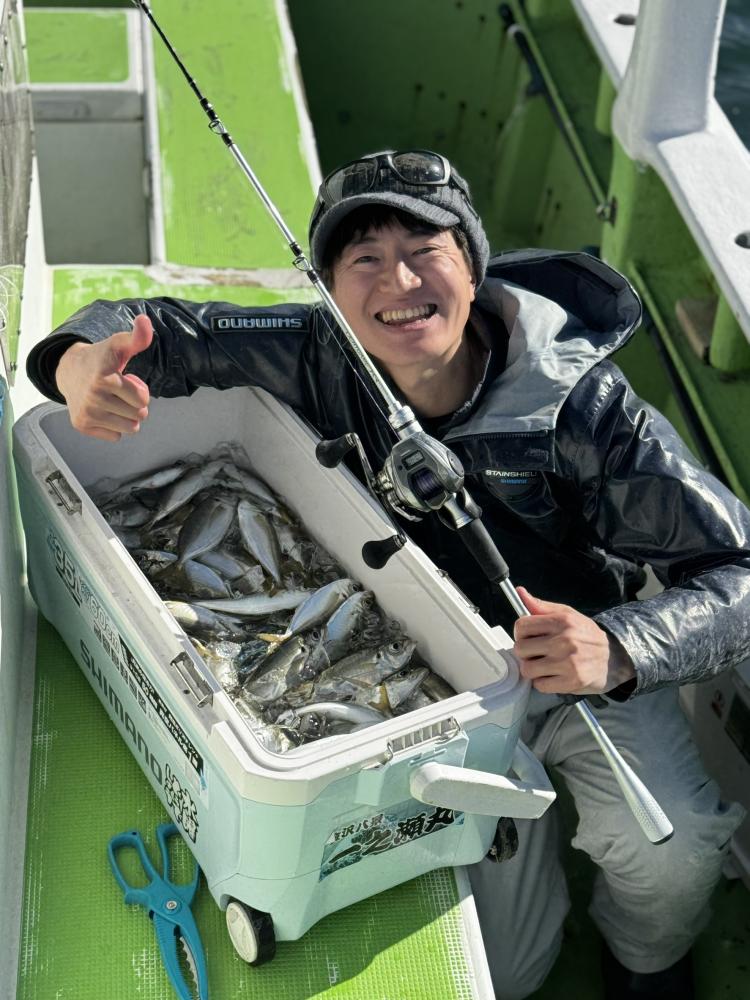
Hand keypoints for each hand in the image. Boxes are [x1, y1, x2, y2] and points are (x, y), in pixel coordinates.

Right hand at [55, 314, 152, 441]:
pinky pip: (116, 437)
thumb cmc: (101, 359)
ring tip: (114, 401)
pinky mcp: (82, 425)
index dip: (140, 391)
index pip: (143, 399)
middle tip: (119, 392)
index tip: (127, 380)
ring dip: (127, 417)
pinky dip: (114, 427)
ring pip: (130, 428)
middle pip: (139, 415)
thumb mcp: (119, 345)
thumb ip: (137, 337)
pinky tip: (104, 411)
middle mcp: (93, 396)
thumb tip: (145, 321)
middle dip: (135, 404)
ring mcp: (87, 413)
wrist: (70, 370)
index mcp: (105, 376)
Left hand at [513, 587, 634, 694]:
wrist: (613, 658)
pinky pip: (540, 685)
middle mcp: (564, 641)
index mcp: (561, 621)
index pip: (522, 626)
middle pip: (521, 649)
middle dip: (525, 652)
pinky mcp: (571, 682)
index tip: (528, 637)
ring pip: (527, 669)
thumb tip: (520, 592)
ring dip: (532, 669)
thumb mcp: (567, 615)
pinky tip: (552, 676)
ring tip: (543, 665)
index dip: (520, 633)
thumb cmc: (586, 635)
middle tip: (536, 653)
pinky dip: (543, 683)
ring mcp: (567, 663)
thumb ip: (542, 606)